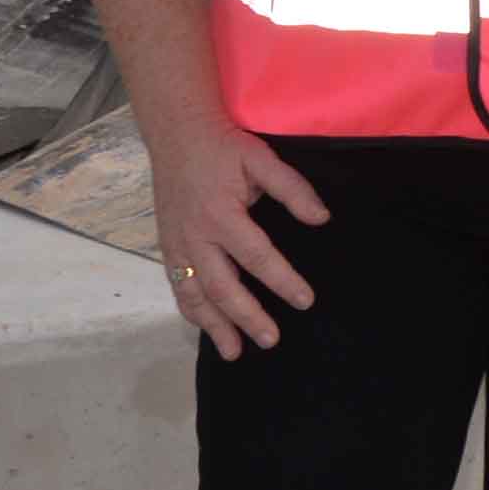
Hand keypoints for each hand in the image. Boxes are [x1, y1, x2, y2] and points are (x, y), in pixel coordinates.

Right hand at [147, 120, 329, 361]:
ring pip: (196, 294)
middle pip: (223, 286)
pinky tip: (206, 329)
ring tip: (235, 352)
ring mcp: (177, 245)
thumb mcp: (263, 159)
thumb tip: (321, 219)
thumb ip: (293, 189)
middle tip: (271, 340)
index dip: (282, 281)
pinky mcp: (167, 248)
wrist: (177, 137)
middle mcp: (196, 236)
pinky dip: (192, 310)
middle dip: (247, 317)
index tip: (305, 301)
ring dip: (215, 326)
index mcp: (223, 215)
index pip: (257, 257)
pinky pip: (178, 286)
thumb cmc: (225, 149)